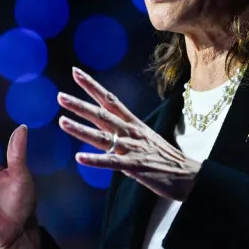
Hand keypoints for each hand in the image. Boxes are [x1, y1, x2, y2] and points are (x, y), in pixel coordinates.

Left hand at [57, 67, 200, 201]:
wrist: (189, 176)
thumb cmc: (165, 159)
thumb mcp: (145, 141)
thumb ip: (125, 138)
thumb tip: (109, 140)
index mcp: (133, 123)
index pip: (109, 100)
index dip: (92, 86)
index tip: (75, 72)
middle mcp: (131, 132)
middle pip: (102, 115)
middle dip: (80, 105)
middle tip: (60, 96)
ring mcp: (132, 148)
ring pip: (102, 136)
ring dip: (81, 129)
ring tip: (62, 121)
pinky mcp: (135, 166)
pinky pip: (111, 162)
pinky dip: (95, 160)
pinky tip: (79, 158)